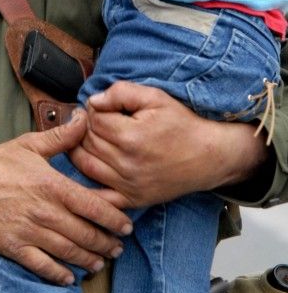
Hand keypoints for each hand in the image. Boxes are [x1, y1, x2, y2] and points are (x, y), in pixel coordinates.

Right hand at [0, 114, 131, 284]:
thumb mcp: (30, 144)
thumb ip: (62, 136)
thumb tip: (84, 117)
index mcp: (53, 185)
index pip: (93, 206)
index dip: (114, 219)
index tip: (126, 227)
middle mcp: (45, 211)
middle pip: (86, 234)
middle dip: (106, 243)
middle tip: (118, 248)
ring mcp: (30, 232)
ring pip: (69, 252)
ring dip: (89, 260)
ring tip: (100, 262)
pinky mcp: (14, 248)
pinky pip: (43, 266)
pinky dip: (59, 275)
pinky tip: (70, 278)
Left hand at [70, 82, 267, 206]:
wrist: (209, 156)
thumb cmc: (182, 124)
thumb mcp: (155, 97)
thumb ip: (121, 92)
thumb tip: (93, 100)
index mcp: (131, 137)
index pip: (94, 120)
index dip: (94, 108)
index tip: (102, 106)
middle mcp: (127, 165)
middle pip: (87, 141)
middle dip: (87, 127)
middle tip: (97, 120)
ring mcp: (129, 186)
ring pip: (85, 165)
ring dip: (82, 148)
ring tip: (94, 137)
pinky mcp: (132, 200)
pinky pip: (98, 195)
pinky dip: (86, 183)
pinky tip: (90, 167)